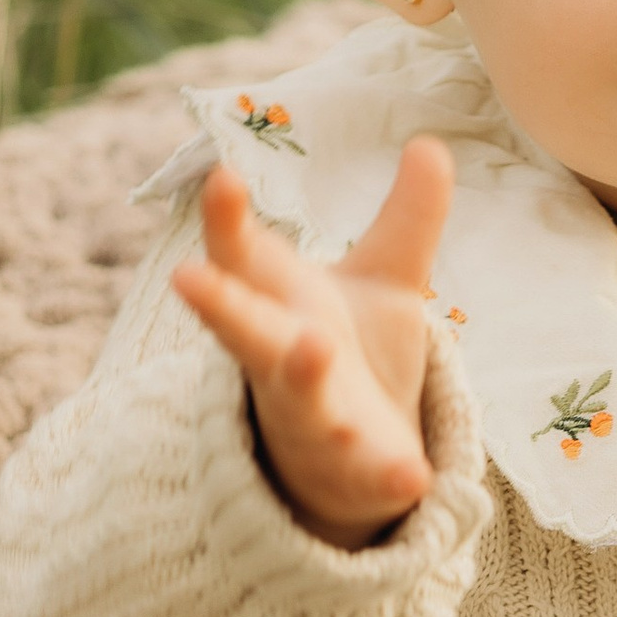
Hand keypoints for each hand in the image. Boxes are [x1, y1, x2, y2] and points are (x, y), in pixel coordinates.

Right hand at [170, 138, 451, 543]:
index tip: (221, 176)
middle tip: (186, 275)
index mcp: (276, 306)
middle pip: (244, 330)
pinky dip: (386, 475)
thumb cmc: (350, 356)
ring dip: (299, 374)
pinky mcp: (353, 471)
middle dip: (220, 304)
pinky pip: (367, 474)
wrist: (347, 464)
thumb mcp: (386, 282)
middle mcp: (280, 359)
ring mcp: (311, 419)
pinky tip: (411, 474)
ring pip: (297, 400)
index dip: (227, 221)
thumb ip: (407, 218)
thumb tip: (430, 142)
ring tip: (311, 346)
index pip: (240, 260)